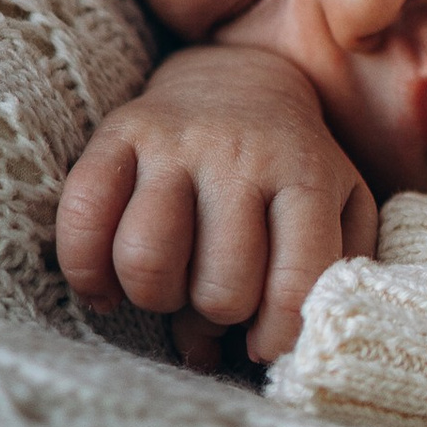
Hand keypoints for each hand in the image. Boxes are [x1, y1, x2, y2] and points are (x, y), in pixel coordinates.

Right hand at [56, 41, 376, 365]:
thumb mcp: (342, 205)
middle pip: (220, 287)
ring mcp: (177, 140)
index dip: (277, 337)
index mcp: (306, 175)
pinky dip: (87, 272)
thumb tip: (269, 349)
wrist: (238, 78)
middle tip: (216, 299)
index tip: (262, 344)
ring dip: (155, 297)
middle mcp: (241, 153)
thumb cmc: (292, 167)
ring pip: (146, 260)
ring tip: (170, 285)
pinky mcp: (120, 130)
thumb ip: (333, 273)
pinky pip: (83, 218)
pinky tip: (108, 285)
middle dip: (217, 316)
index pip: (297, 284)